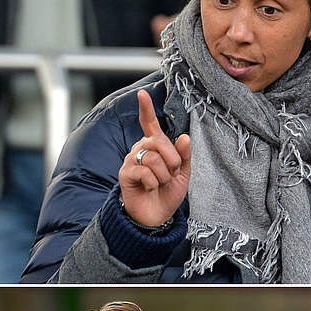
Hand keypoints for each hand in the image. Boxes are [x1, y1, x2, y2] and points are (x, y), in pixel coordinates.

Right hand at [120, 90, 189, 227]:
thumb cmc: (168, 193)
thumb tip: (184, 137)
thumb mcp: (183, 174)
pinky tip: (150, 188)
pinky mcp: (125, 174)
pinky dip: (153, 183)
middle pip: (158, 141)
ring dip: (163, 175)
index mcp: (155, 146)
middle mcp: (141, 149)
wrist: (156, 216)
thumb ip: (184, 156)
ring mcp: (131, 161)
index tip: (141, 94)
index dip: (145, 109)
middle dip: (172, 160)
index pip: (148, 124)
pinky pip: (145, 172)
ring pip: (153, 159)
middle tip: (172, 174)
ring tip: (160, 183)